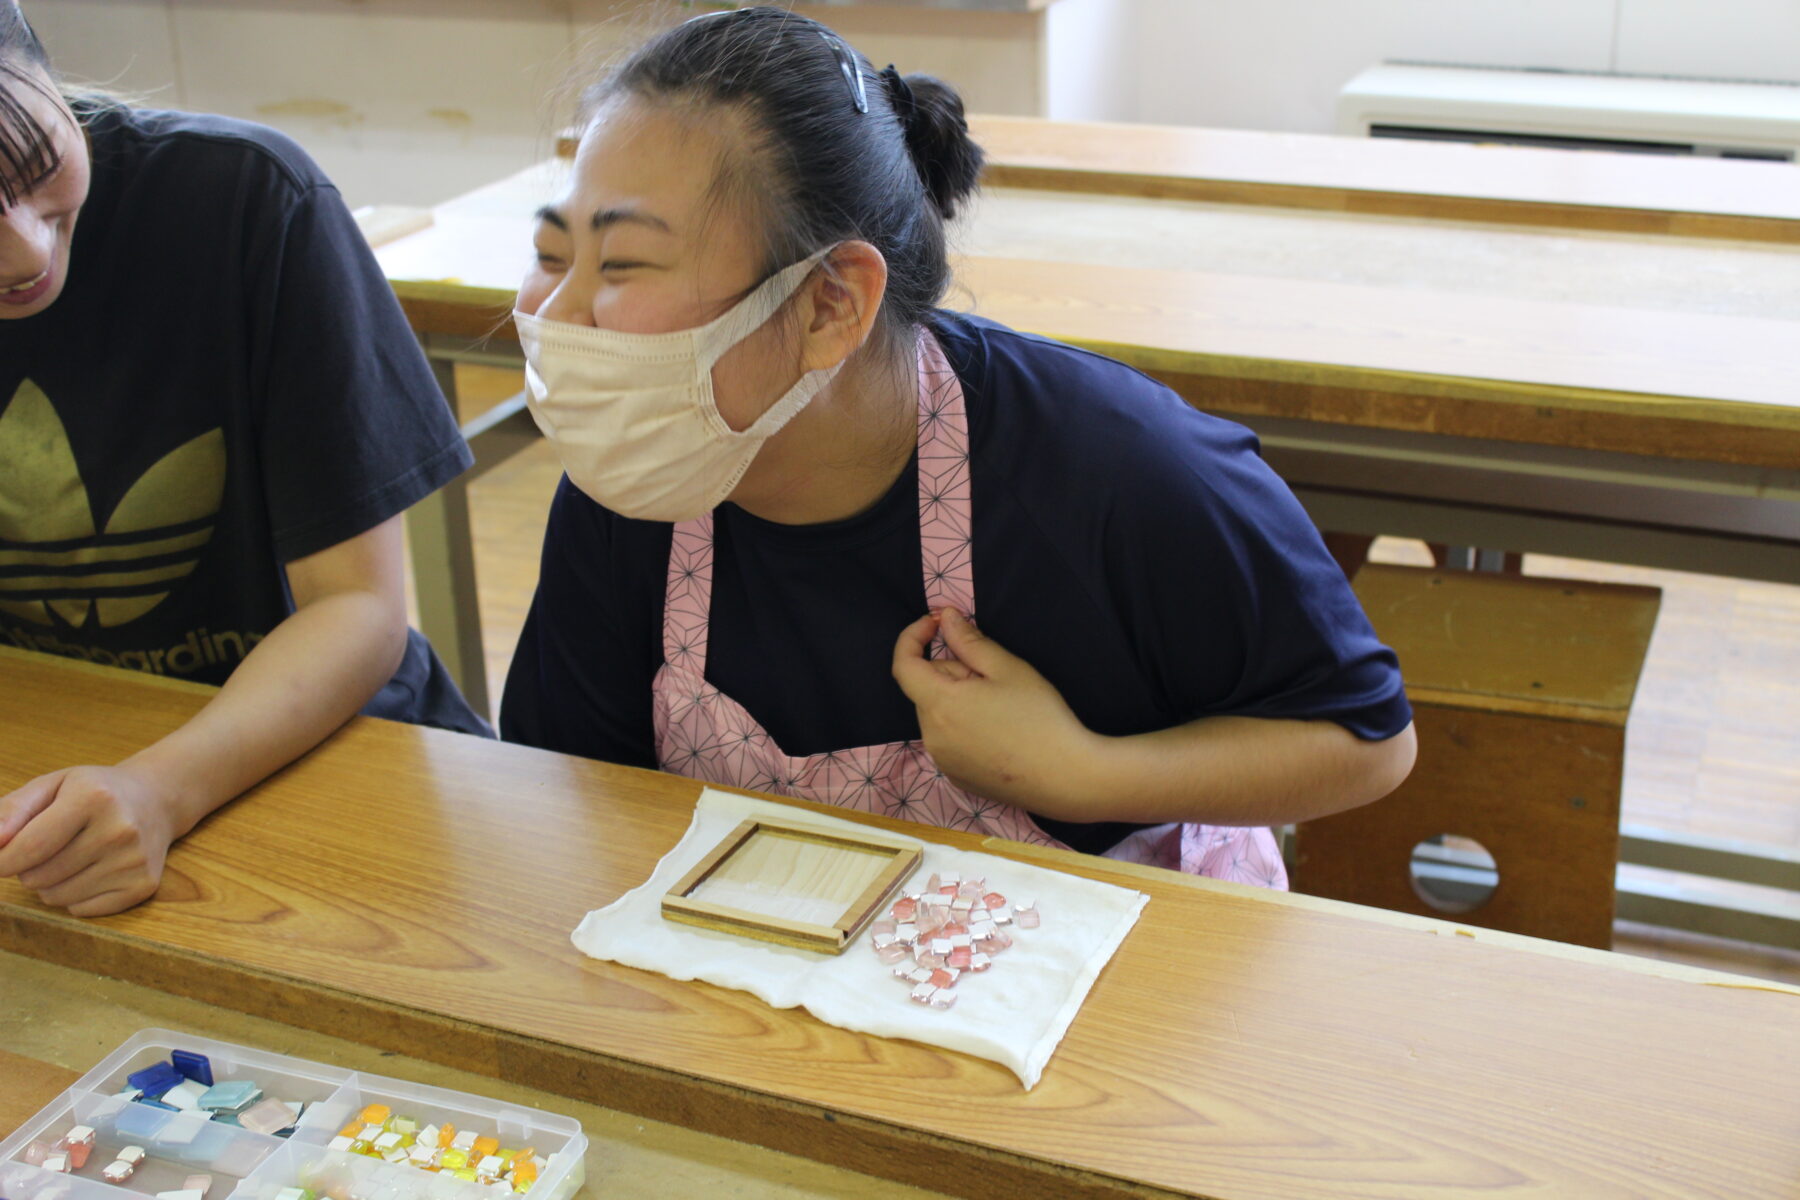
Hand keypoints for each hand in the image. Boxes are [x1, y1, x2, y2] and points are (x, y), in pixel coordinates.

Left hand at [0, 764, 179, 915]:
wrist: (156, 800)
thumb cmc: (94, 793)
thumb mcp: (53, 785)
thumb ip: (13, 810)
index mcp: (94, 797)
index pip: (29, 848)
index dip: (1, 860)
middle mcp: (119, 830)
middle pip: (39, 876)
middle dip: (29, 868)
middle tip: (48, 847)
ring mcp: (134, 861)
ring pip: (56, 897)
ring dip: (51, 883)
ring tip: (70, 858)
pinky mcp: (143, 885)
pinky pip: (81, 910)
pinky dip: (75, 896)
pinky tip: (92, 871)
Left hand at [891, 607, 1100, 814]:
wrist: (1065, 777)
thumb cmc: (1039, 717)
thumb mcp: (1006, 668)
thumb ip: (969, 640)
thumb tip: (946, 618)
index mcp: (939, 704)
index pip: (903, 665)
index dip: (912, 637)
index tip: (936, 624)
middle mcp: (931, 736)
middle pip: (926, 689)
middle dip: (952, 673)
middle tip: (993, 678)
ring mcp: (942, 760)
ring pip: (937, 714)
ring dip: (956, 701)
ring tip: (999, 708)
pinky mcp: (956, 777)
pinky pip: (948, 740)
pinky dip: (963, 727)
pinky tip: (999, 733)